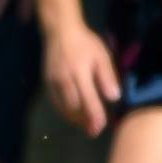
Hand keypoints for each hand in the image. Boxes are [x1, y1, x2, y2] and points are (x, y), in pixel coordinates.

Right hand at [44, 22, 120, 136]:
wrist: (60, 31)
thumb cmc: (85, 43)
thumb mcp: (101, 56)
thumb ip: (107, 77)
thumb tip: (113, 98)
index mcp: (79, 72)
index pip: (88, 99)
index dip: (95, 115)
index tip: (101, 127)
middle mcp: (64, 79)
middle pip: (73, 107)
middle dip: (84, 121)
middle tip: (94, 131)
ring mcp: (53, 81)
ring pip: (63, 107)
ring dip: (74, 119)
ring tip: (85, 126)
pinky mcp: (47, 82)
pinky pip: (55, 102)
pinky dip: (64, 111)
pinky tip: (73, 114)